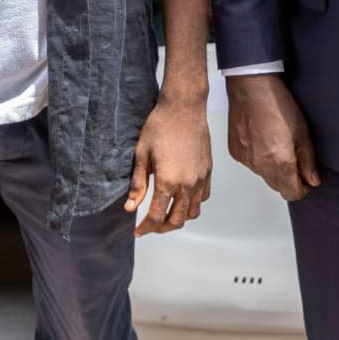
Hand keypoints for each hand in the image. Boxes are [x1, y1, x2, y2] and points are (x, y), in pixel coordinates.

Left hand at [126, 91, 211, 234]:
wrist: (184, 108)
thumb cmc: (160, 126)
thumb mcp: (141, 155)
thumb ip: (138, 184)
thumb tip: (130, 207)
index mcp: (168, 182)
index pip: (156, 217)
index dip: (145, 228)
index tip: (138, 231)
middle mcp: (187, 184)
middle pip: (177, 221)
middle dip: (161, 228)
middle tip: (150, 226)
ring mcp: (200, 179)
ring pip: (193, 212)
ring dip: (179, 218)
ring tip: (166, 214)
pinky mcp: (208, 172)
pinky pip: (203, 198)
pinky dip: (193, 204)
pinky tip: (182, 198)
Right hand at [227, 76, 321, 200]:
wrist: (251, 86)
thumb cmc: (276, 103)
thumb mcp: (302, 132)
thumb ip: (308, 160)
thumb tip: (312, 179)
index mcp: (279, 162)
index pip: (292, 193)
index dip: (302, 189)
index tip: (307, 180)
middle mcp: (260, 165)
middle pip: (278, 187)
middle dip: (289, 179)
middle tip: (295, 160)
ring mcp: (245, 159)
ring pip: (263, 176)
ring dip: (273, 168)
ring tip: (277, 145)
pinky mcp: (235, 152)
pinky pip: (251, 164)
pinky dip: (259, 158)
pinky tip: (263, 140)